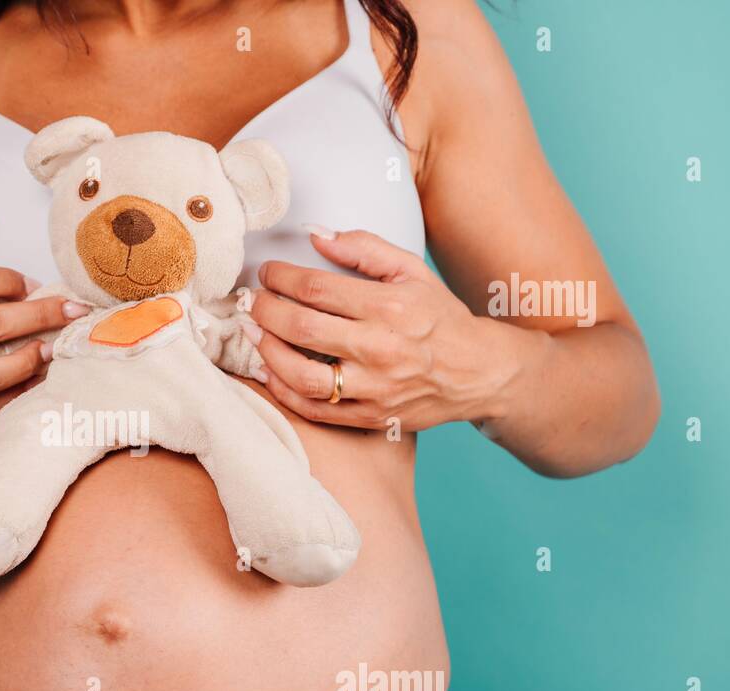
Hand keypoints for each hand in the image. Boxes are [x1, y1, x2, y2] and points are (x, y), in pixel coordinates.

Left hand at [247, 229, 510, 431]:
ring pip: (301, 375)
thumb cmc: (439, 317)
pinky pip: (313, 409)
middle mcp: (380, 349)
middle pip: (302, 328)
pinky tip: (268, 369)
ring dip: (266, 352)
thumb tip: (314, 235)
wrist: (478, 372)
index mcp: (389, 307)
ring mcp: (373, 388)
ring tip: (253, 332)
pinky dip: (283, 390)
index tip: (267, 272)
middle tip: (251, 301)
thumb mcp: (411, 271)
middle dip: (265, 311)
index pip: (317, 289)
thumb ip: (363, 248)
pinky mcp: (369, 416)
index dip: (281, 278)